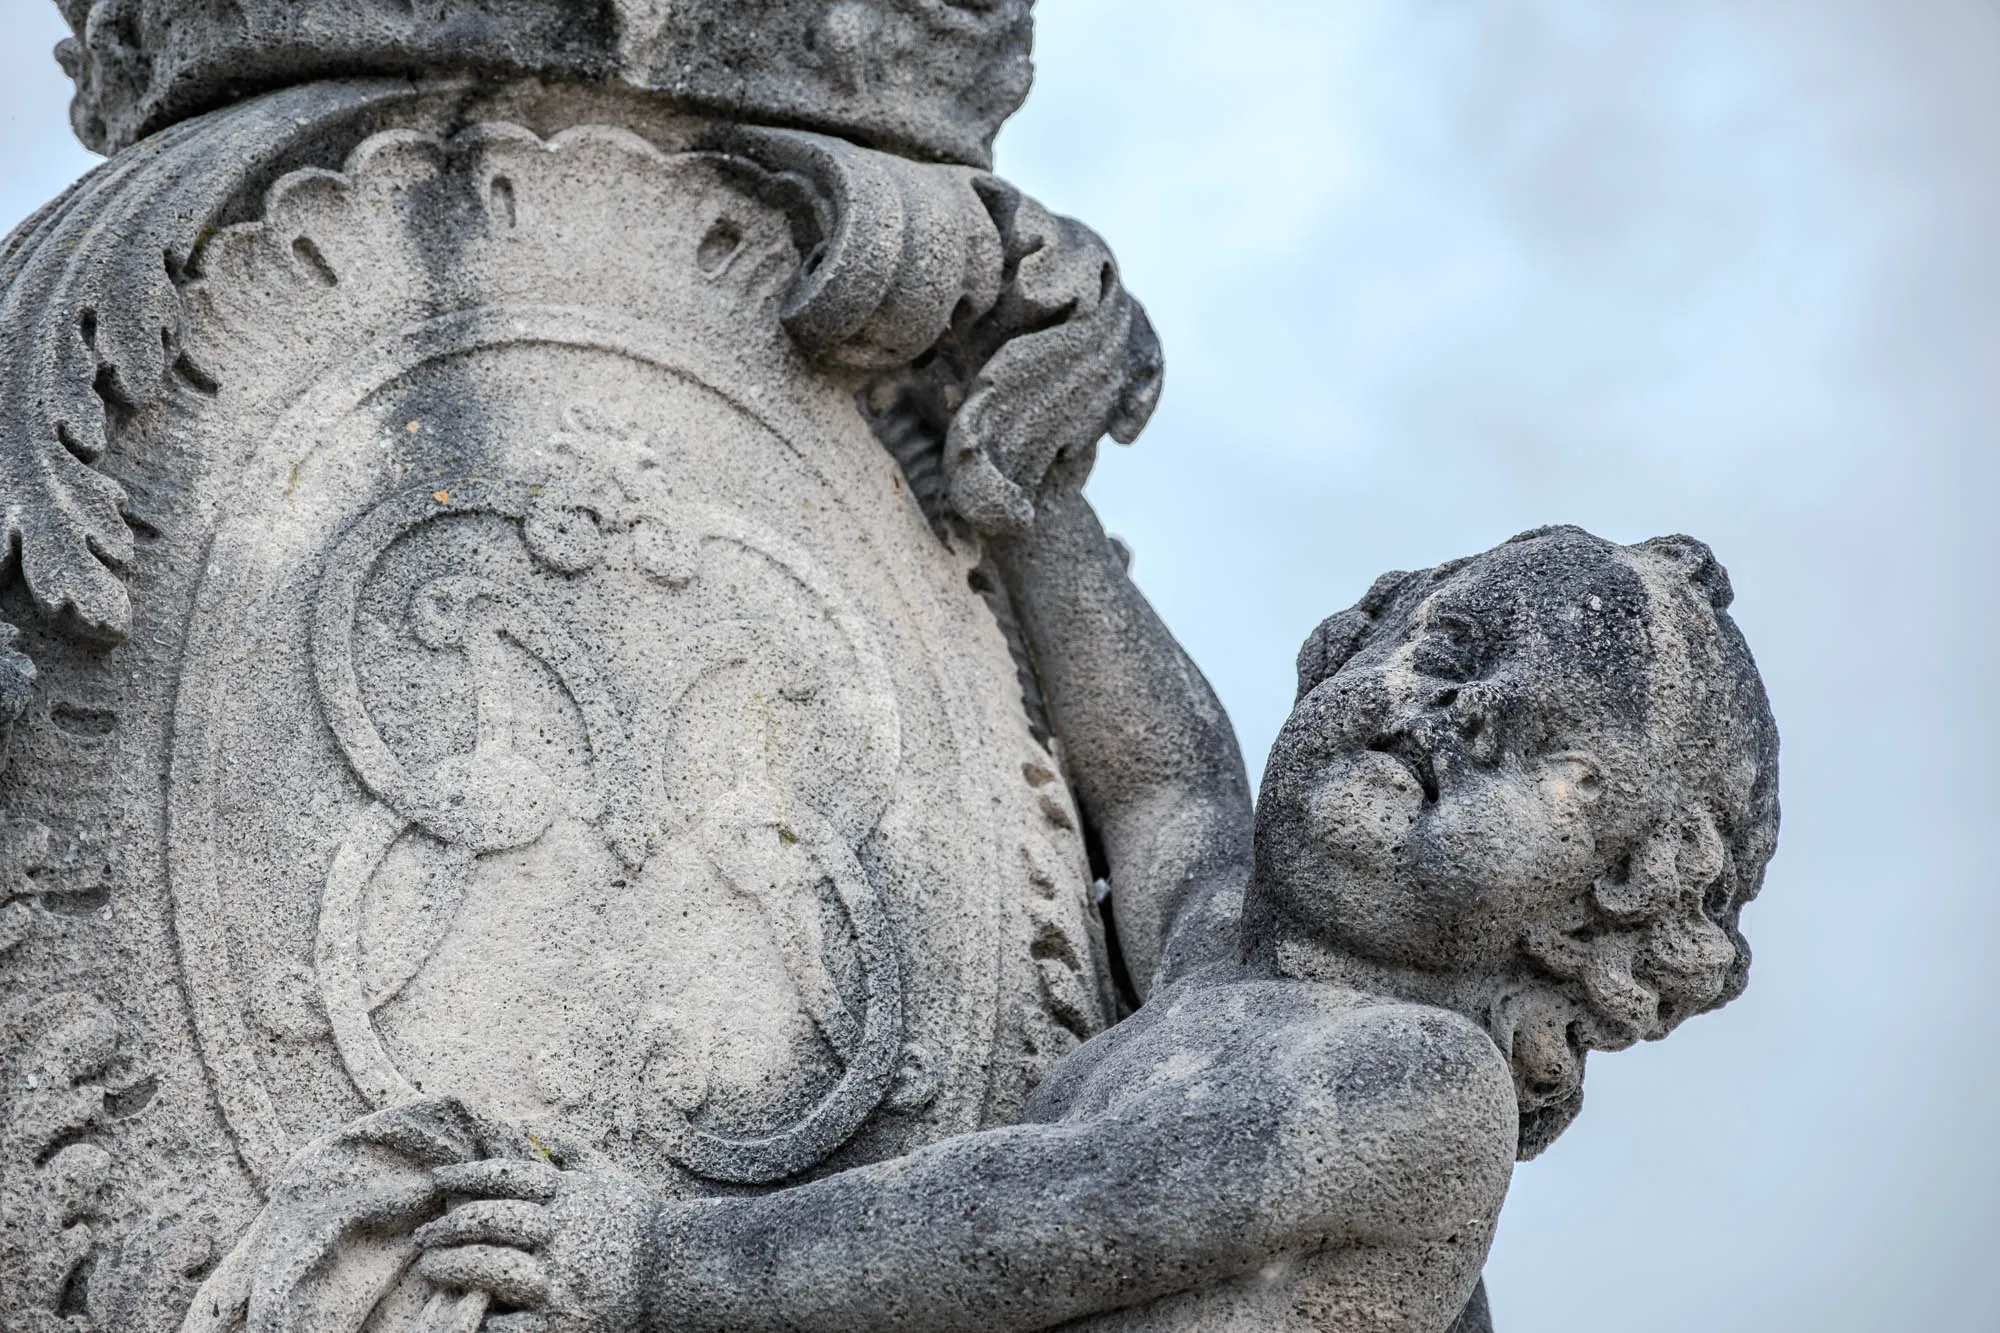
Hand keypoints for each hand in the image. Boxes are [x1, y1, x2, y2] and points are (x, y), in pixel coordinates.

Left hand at [413, 1143, 656, 1332]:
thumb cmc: (641, 1222)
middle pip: (490, 1220)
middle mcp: (564, 1233)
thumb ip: (576, 1153)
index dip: (467, 1174)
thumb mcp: (611, 1178)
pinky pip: (509, 1323)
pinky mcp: (563, 1322)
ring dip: (453, 1266)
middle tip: (423, 1234)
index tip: (438, 1179)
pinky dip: (483, 1317)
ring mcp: (562, 1279)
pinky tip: (464, 1309)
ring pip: (491, 1268)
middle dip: (449, 1225)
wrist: (679, 1272)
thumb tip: (542, 1130)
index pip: (507, 1176)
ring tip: (431, 1267)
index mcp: (571, 1195)